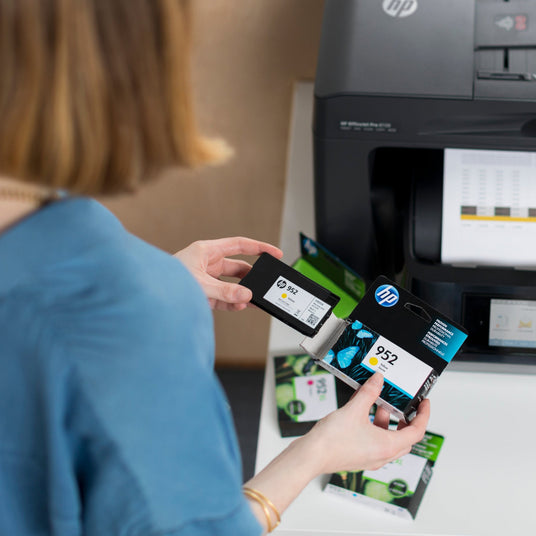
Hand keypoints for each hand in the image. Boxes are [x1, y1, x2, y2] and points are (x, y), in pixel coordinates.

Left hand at [174, 237, 282, 310]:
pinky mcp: (203, 293)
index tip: (275, 253)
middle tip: (265, 284)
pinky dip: (232, 302)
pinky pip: (223, 297)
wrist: (145, 299)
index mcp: (207, 251)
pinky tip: (239, 306)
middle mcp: (207, 263)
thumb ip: (225, 292)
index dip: (259, 248)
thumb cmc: (165, 282)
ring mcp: (205, 278)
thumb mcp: (200, 285)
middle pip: (238, 267)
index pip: (239, 245)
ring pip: (231, 284)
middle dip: (251, 277)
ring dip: (241, 293)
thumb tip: (246, 296)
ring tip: (253, 300)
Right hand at [304, 372, 429, 474]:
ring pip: (388, 440)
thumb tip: (378, 380)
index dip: (423, 416)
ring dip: (387, 422)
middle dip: (406, 420)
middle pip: (405, 438)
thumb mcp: (354, 409)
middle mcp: (381, 455)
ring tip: (379, 403)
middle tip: (404, 406)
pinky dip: (374, 427)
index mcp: (387, 447)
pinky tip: (362, 413)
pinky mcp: (359, 456)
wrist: (311, 455)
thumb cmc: (332, 441)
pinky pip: (374, 441)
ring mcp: (370, 458)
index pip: (416, 432)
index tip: (424, 404)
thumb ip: (369, 393)